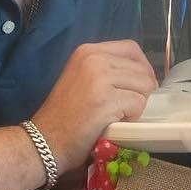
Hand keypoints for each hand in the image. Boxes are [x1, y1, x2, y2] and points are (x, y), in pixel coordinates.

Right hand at [33, 40, 157, 173]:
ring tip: (116, 114)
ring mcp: (99, 77)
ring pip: (145, 85)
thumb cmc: (66, 115)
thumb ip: (108, 68)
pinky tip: (114, 122)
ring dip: (137, 104)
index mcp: (88, 51)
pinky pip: (138, 104)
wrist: (45, 140)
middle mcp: (93, 58)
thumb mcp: (83, 77)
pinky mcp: (105, 99)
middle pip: (142, 68)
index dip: (142, 67)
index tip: (138, 85)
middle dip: (141, 90)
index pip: (131, 49)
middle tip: (124, 106)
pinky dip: (132, 117)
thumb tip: (143, 73)